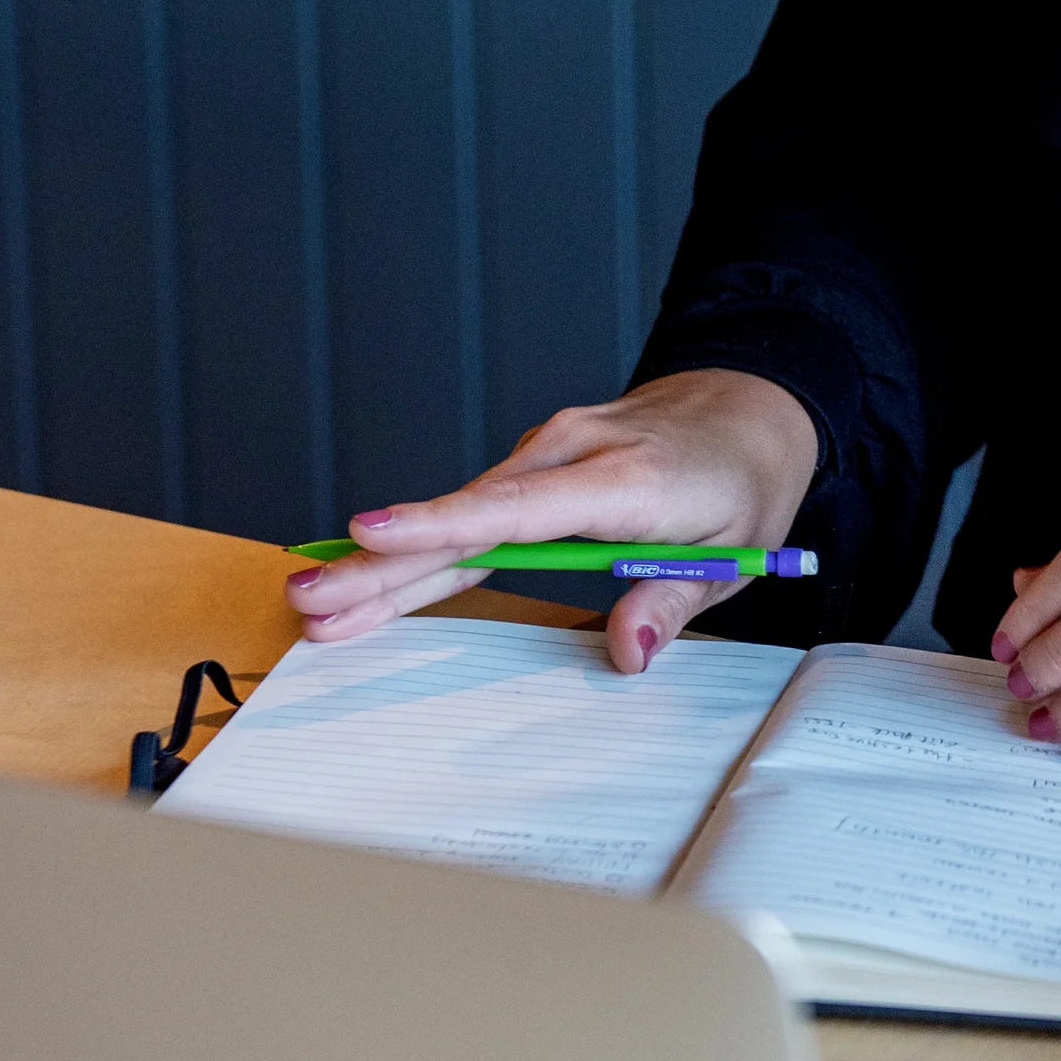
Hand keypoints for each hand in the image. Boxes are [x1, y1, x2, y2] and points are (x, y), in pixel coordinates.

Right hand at [282, 371, 820, 670]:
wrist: (749, 405)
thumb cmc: (740, 481)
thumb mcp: (733, 554)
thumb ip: (670, 603)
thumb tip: (626, 655)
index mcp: (625, 479)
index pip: (519, 508)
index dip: (441, 525)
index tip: (370, 534)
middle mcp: (573, 455)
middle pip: (465, 518)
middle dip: (381, 561)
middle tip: (310, 598)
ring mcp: (548, 453)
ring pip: (459, 515)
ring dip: (389, 561)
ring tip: (320, 604)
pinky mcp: (536, 465)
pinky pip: (474, 511)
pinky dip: (424, 544)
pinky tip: (370, 581)